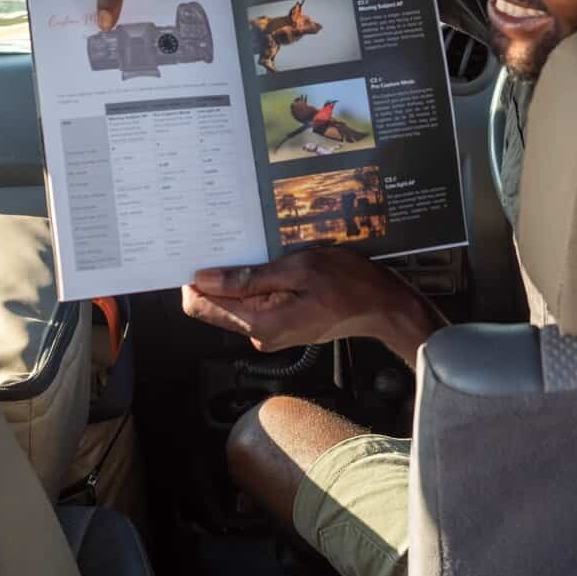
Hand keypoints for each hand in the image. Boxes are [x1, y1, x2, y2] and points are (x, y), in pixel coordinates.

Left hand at [182, 248, 445, 367]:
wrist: (382, 308)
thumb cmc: (348, 284)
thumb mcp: (300, 269)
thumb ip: (250, 278)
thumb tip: (204, 279)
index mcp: (259, 322)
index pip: (201, 307)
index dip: (194, 280)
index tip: (199, 252)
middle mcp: (259, 334)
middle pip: (217, 305)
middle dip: (218, 275)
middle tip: (230, 240)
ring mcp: (270, 333)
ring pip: (236, 303)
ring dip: (241, 278)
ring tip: (260, 250)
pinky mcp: (281, 327)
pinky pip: (255, 304)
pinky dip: (257, 284)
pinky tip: (274, 265)